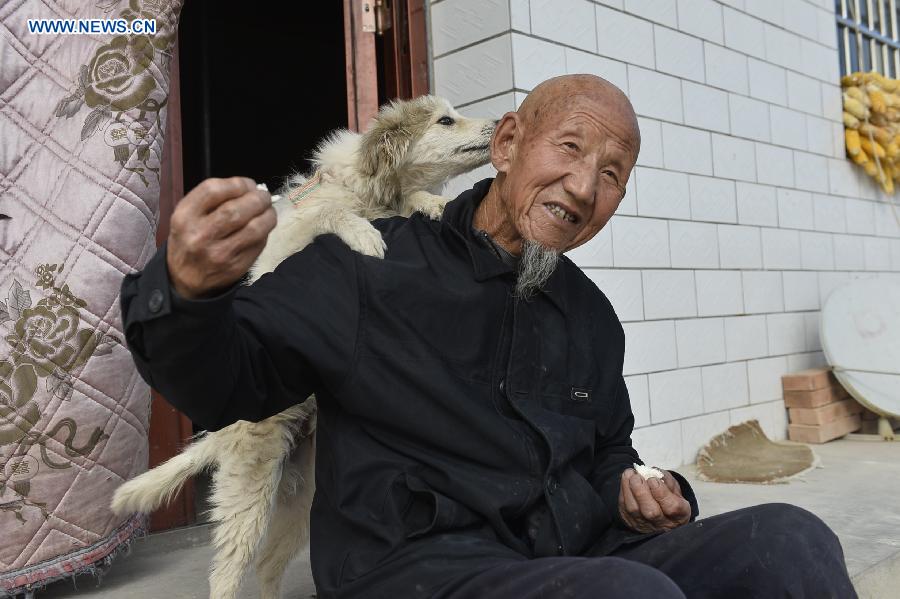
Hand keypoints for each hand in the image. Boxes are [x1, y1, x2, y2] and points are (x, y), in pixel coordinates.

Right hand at [167, 177, 275, 298]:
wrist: (184, 279)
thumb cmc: (189, 239)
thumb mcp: (187, 216)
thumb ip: (213, 200)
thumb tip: (250, 188)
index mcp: (185, 216)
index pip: (213, 190)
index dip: (237, 183)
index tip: (247, 184)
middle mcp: (200, 235)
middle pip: (237, 209)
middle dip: (257, 198)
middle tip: (263, 196)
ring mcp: (219, 254)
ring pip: (254, 228)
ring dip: (268, 215)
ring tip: (268, 210)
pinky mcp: (235, 267)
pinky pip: (258, 244)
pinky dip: (266, 231)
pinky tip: (263, 227)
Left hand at [618, 468, 690, 532]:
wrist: (660, 516)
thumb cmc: (669, 499)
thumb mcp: (675, 490)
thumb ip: (668, 481)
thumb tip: (655, 472)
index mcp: (679, 515)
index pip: (672, 507)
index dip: (661, 493)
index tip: (653, 480)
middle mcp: (661, 523)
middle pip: (651, 512)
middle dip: (642, 492)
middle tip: (637, 477)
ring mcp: (644, 524)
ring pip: (634, 509)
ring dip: (629, 489)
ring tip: (630, 474)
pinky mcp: (630, 520)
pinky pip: (624, 506)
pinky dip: (624, 490)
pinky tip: (626, 478)